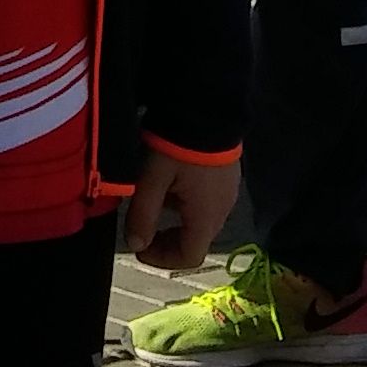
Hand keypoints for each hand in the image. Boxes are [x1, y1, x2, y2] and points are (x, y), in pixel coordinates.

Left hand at [119, 146, 239, 271]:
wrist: (206, 107)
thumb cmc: (178, 146)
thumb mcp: (152, 179)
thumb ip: (143, 215)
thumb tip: (136, 245)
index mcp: (206, 217)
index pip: (189, 256)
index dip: (162, 259)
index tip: (140, 248)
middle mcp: (223, 210)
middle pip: (196, 240)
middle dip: (167, 240)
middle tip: (143, 228)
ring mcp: (229, 192)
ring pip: (201, 220)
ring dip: (177, 219)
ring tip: (155, 197)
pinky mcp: (229, 175)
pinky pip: (208, 200)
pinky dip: (188, 202)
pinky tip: (173, 179)